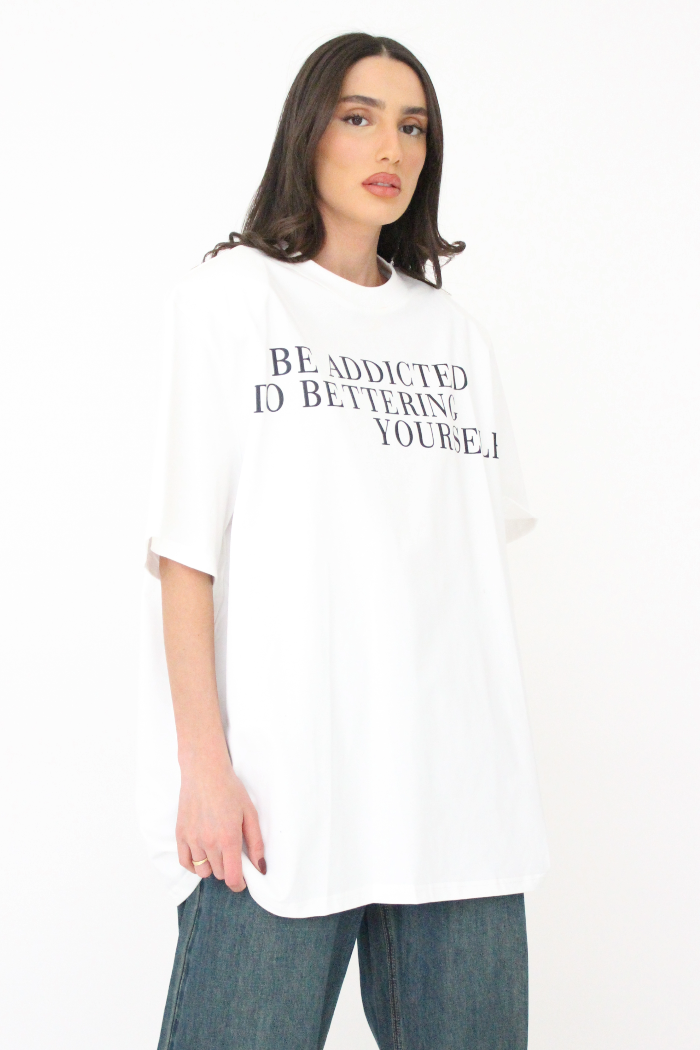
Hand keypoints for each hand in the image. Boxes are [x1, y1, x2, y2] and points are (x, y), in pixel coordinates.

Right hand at [176, 750, 265, 890]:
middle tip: (231, 853)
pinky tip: (202, 855)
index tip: (242, 882)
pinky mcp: (180, 835)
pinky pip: (185, 863)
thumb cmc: (230, 790)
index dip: (239, 885)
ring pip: (203, 871)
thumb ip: (256, 842)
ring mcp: (192, 839)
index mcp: (228, 838)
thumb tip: (261, 868)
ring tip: (217, 850)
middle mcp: (209, 842)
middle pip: (219, 874)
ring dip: (212, 866)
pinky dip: (194, 864)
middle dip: (227, 869)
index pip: (232, 877)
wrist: (205, 772)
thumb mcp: (250, 813)